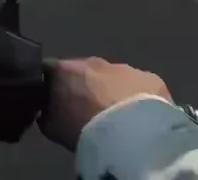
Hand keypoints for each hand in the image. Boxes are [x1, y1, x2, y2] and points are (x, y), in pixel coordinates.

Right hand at [38, 57, 171, 149]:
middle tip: (88, 110)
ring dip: (113, 91)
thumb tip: (47, 111)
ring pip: (115, 78)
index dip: (52, 85)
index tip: (55, 100)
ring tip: (116, 117)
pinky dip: (137, 98)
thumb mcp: (52, 128)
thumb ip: (47, 114)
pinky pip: (140, 86)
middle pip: (85, 72)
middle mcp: (93, 62)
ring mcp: (124, 68)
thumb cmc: (82, 130)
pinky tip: (139, 116)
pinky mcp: (150, 78)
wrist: (129, 135)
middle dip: (86, 86)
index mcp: (64, 70)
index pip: (51, 70)